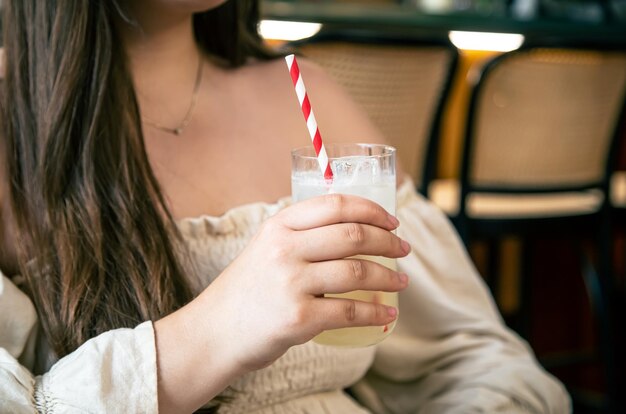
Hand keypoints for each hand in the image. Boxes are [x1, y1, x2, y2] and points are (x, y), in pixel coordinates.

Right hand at [198, 193, 409, 372]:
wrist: (214, 332)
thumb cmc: (247, 290)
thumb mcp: (266, 248)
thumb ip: (301, 235)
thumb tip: (355, 230)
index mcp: (279, 225)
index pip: (336, 205)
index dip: (372, 210)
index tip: (392, 221)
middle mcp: (284, 249)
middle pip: (353, 235)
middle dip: (388, 242)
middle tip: (403, 250)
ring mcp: (291, 283)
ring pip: (357, 272)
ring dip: (389, 277)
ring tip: (402, 282)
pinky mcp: (298, 318)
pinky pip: (350, 312)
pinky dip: (376, 312)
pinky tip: (388, 313)